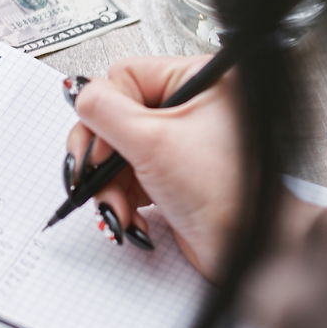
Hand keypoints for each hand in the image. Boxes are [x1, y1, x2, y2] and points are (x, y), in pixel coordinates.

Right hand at [67, 56, 241, 278]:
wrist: (249, 250)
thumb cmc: (227, 194)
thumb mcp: (152, 142)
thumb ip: (104, 111)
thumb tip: (76, 91)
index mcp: (199, 81)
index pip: (124, 77)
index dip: (106, 114)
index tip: (105, 149)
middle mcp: (190, 106)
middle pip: (114, 117)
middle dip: (101, 157)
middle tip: (94, 176)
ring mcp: (179, 141)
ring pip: (115, 151)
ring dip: (108, 185)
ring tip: (119, 210)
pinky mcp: (170, 173)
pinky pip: (126, 175)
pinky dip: (121, 198)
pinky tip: (129, 217)